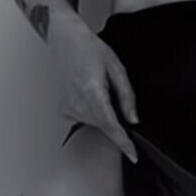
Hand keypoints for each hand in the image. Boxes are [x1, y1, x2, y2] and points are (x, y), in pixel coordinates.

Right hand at [48, 16, 138, 162]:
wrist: (65, 39)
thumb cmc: (89, 48)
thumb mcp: (117, 68)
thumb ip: (127, 97)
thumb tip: (133, 119)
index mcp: (92, 91)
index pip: (111, 125)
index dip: (123, 143)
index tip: (132, 155)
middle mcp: (77, 102)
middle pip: (104, 125)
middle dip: (114, 116)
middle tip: (110, 91)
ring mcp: (67, 107)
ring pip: (95, 123)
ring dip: (102, 112)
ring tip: (97, 87)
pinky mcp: (63, 109)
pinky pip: (83, 119)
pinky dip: (91, 111)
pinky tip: (87, 93)